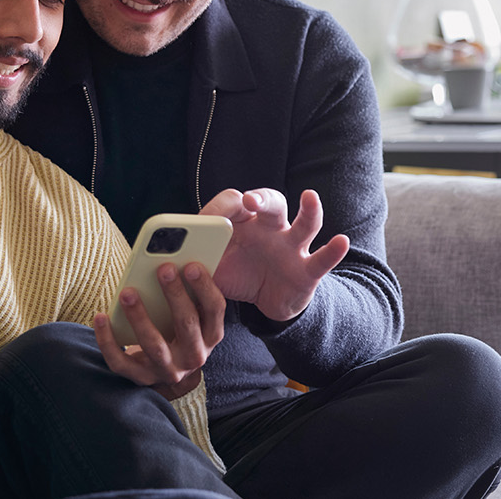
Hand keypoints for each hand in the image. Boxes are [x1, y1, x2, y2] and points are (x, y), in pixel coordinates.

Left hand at [93, 262, 224, 399]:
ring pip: (153, 344)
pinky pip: (120, 361)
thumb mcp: (191, 315)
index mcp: (210, 336)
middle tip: (163, 269)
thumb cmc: (176, 330)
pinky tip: (101, 317)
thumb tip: (175, 257)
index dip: (205, 287)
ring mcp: (167, 369)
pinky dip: (108, 340)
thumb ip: (190, 292)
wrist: (164, 371)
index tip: (192, 265)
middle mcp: (194, 356)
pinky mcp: (141, 377)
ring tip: (127, 292)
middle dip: (175, 294)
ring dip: (140, 316)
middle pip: (187, 324)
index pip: (215, 310)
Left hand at [205, 188, 350, 321]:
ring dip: (308, 211)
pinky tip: (340, 241)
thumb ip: (192, 262)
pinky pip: (322, 258)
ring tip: (309, 198)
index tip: (208, 219)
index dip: (220, 208)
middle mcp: (269, 228)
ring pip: (303, 223)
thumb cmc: (237, 275)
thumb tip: (160, 263)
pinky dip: (333, 250)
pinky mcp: (308, 269)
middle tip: (248, 202)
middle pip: (270, 203)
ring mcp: (292, 246)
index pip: (232, 204)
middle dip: (260, 199)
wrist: (267, 302)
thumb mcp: (211, 270)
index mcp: (242, 223)